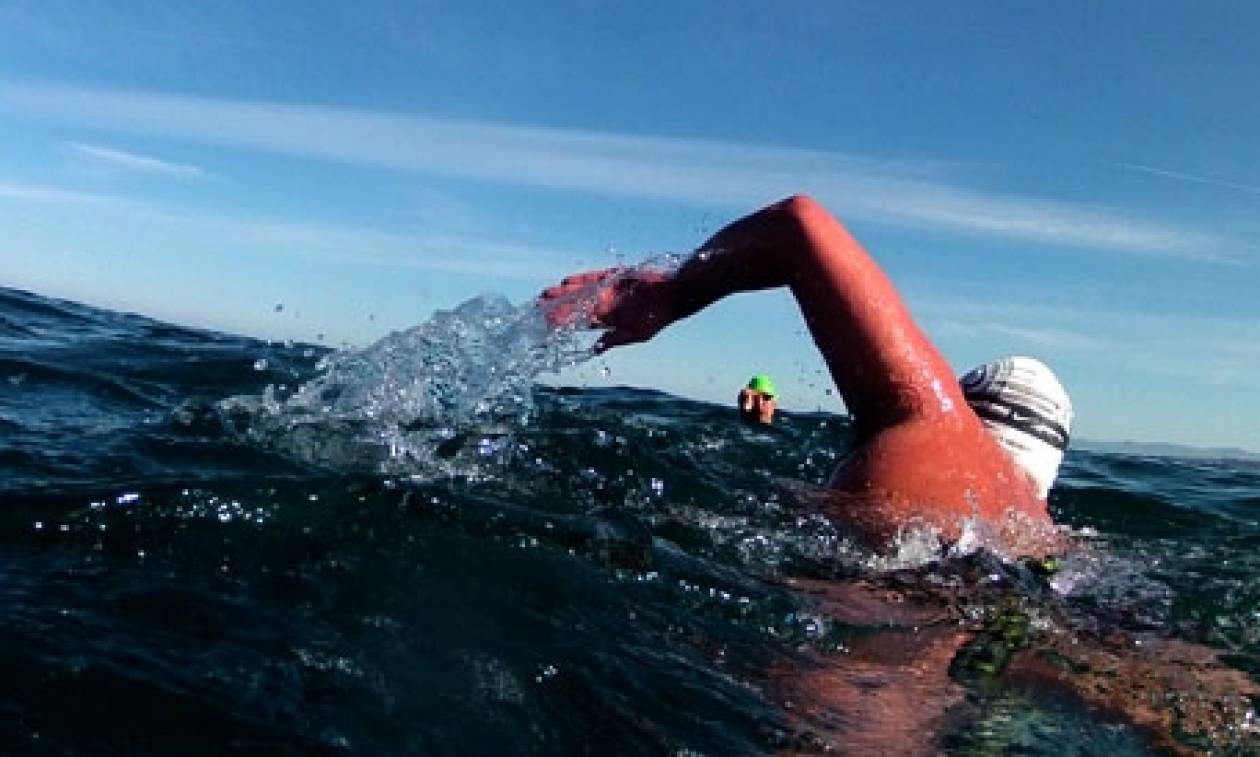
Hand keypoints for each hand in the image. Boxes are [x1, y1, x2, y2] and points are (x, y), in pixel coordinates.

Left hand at [539, 267, 676, 351]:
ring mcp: (607, 290)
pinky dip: (580, 280)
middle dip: (558, 308)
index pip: (580, 324)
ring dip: (564, 293)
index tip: (547, 326)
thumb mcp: (636, 334)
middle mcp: (604, 305)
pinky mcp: (613, 277)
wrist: (672, 294)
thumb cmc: (657, 318)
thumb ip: (614, 340)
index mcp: (608, 321)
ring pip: (580, 292)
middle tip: (538, 309)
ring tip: (544, 294)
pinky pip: (593, 278)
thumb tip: (595, 350)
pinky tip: (566, 282)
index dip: (565, 325)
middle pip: (576, 307)